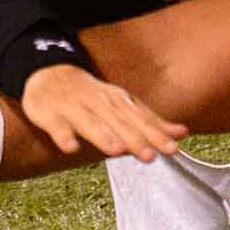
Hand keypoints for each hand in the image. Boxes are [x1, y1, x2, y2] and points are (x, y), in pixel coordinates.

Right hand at [19, 63, 185, 160]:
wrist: (48, 73)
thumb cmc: (90, 96)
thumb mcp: (121, 104)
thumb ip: (149, 121)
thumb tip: (182, 133)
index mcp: (117, 101)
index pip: (140, 119)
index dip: (156, 134)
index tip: (173, 148)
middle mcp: (98, 103)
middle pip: (118, 123)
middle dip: (135, 138)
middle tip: (150, 156)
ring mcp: (73, 108)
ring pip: (90, 123)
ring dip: (103, 136)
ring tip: (117, 151)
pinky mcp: (50, 114)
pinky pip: (57, 126)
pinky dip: (64, 136)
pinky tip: (71, 147)